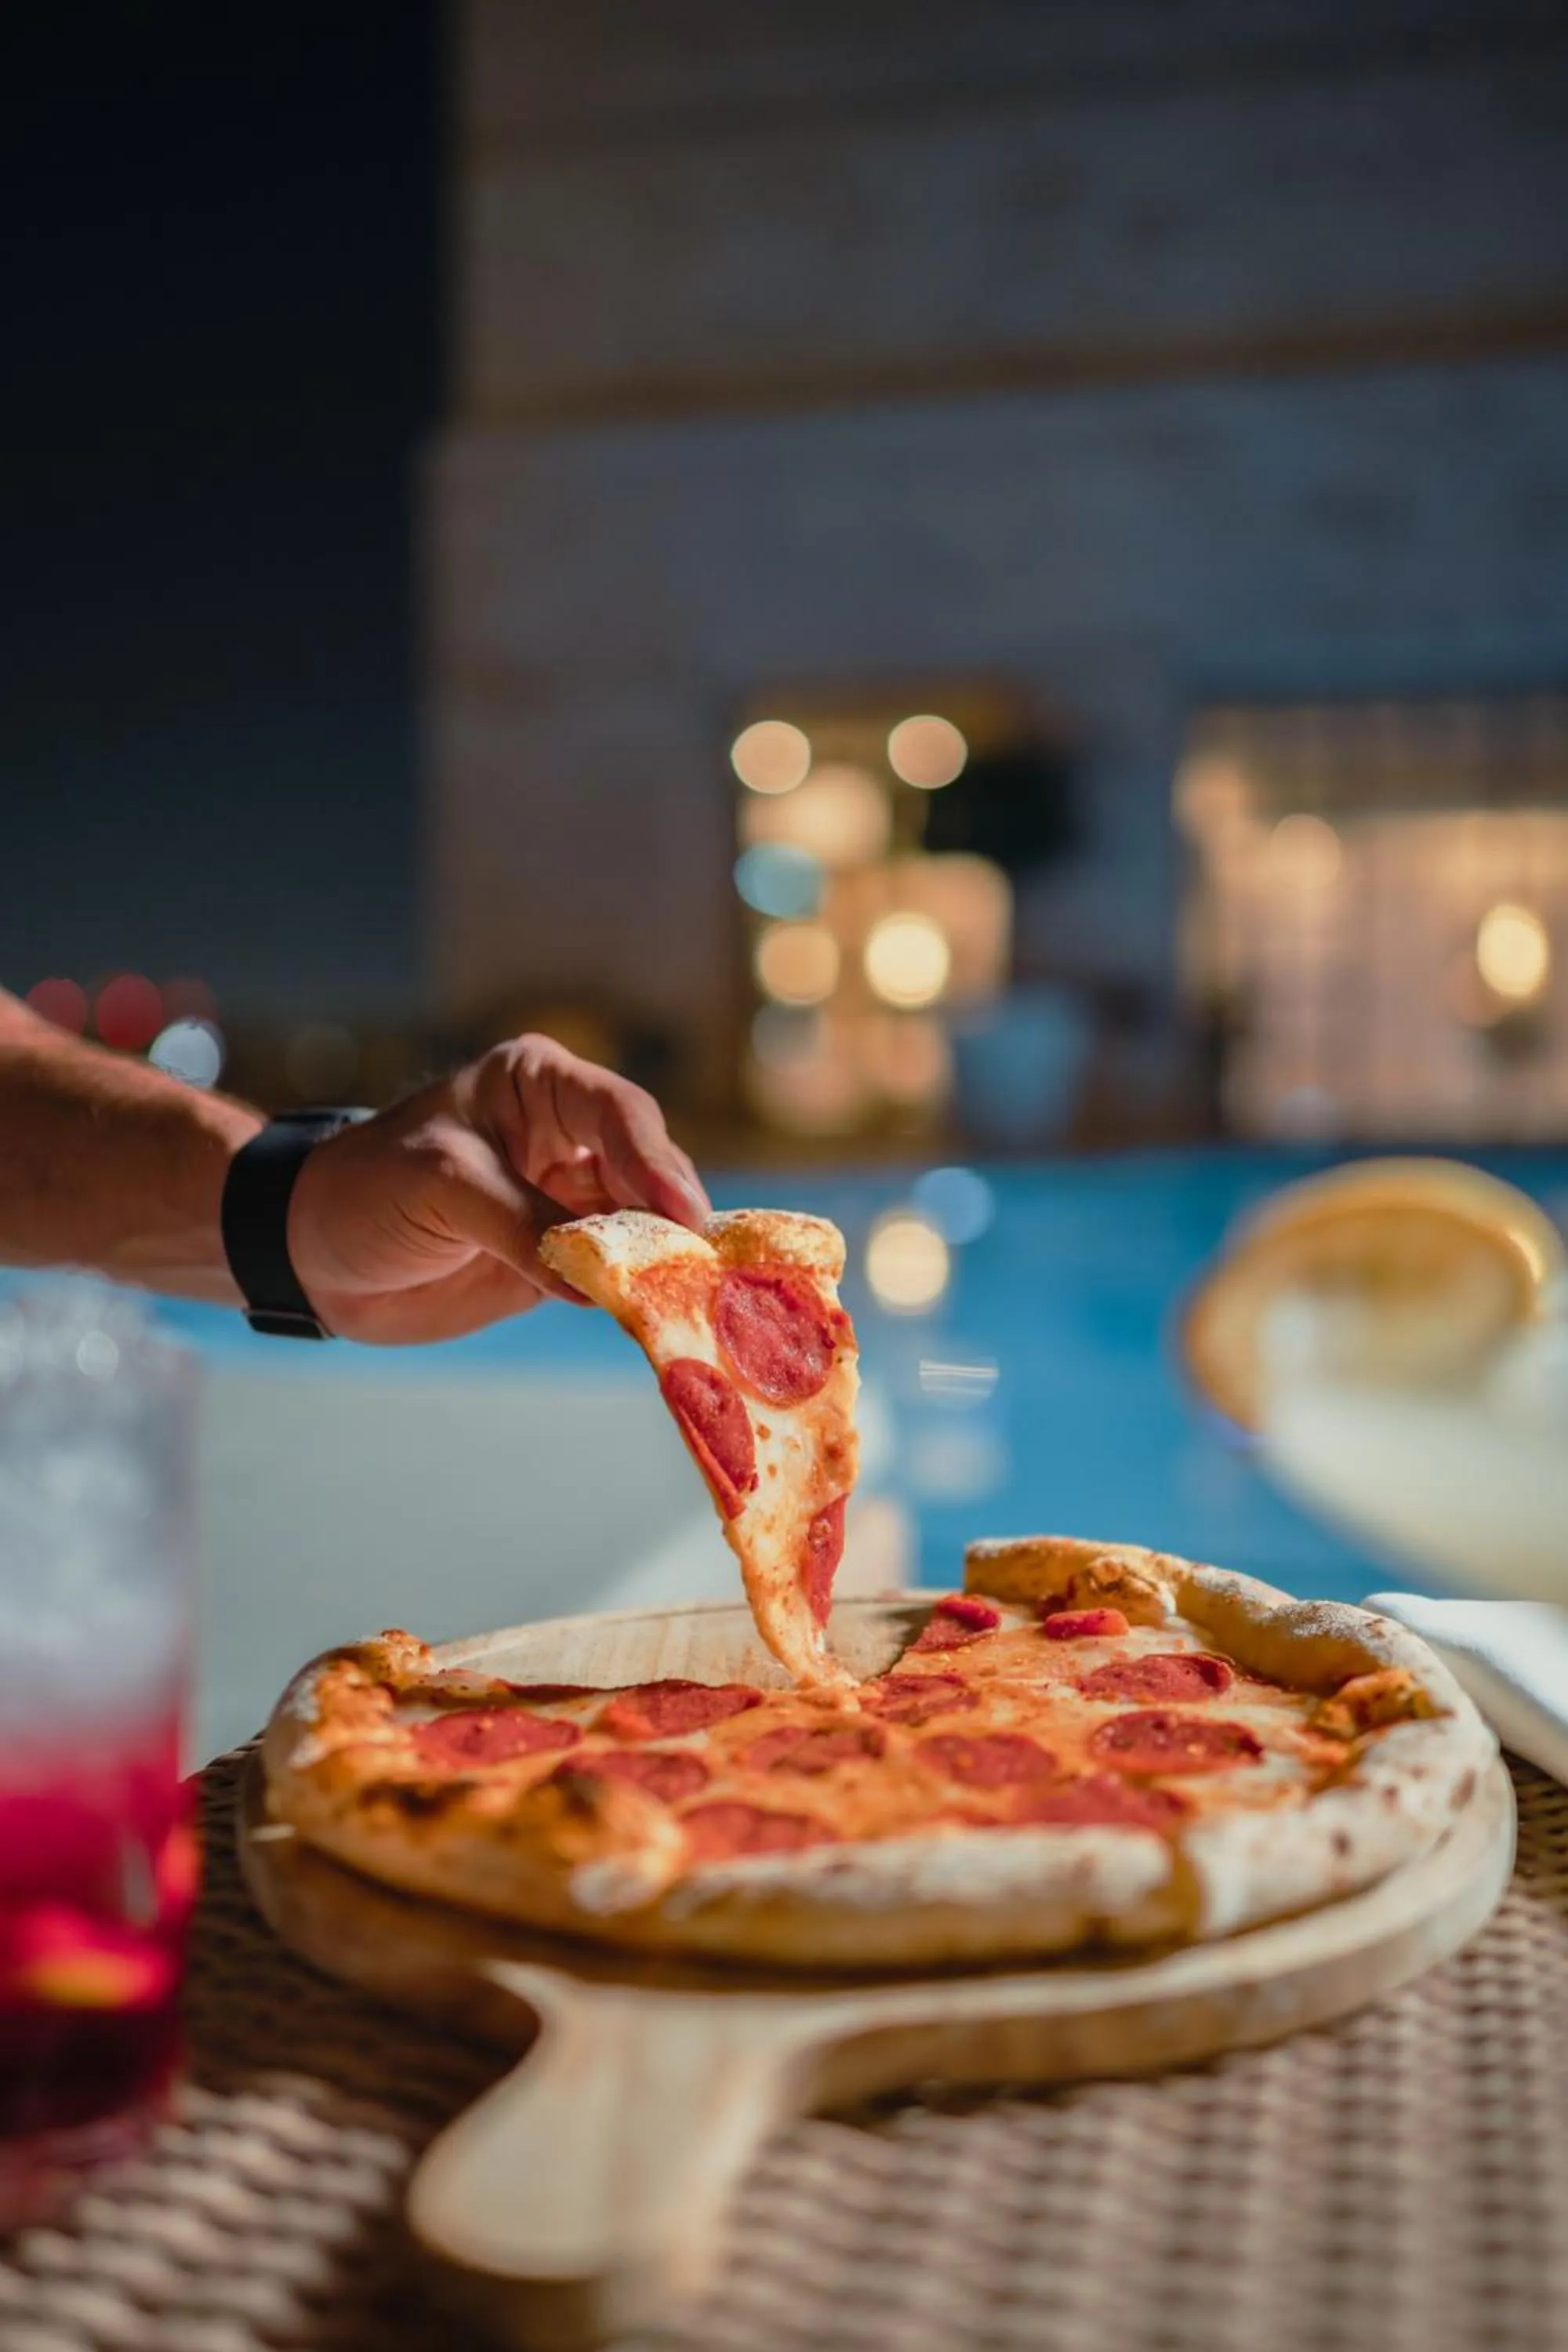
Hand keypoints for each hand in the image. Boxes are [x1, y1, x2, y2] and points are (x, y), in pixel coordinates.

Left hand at [286, 1034, 709, 1343]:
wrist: (311, 1254)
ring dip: (668, 1263)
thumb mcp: (440, 1186)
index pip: (619, 1114)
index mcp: (539, 1085)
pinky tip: (667, 1319)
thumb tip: (597, 1281)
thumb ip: (521, 1224)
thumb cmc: (362, 1189)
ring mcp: (570, 1201)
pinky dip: (642, 1298)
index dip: (658, 1162)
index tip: (686, 1213)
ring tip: (702, 1300)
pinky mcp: (563, 1262)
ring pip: (644, 1227)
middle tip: (710, 1266)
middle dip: (678, 1217)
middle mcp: (569, 1137)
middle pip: (650, 1172)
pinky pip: (617, 1276)